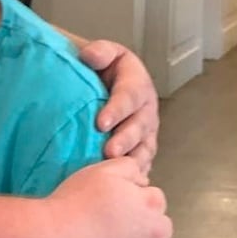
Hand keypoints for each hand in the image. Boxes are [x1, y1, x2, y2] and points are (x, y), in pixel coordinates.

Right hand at [45, 157, 171, 237]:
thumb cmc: (74, 204)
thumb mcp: (100, 171)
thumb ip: (128, 167)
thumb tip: (143, 180)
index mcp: (152, 202)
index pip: (154, 200)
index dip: (134, 202)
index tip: (113, 209)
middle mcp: (159, 232)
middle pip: (160, 227)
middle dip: (144, 227)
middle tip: (113, 231)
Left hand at [80, 40, 158, 171]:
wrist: (98, 81)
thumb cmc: (98, 68)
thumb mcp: (100, 53)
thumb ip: (98, 52)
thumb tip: (90, 56)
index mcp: (136, 82)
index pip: (129, 95)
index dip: (117, 109)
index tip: (100, 123)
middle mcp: (145, 107)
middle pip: (140, 125)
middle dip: (126, 140)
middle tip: (109, 152)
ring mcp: (145, 129)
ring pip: (145, 147)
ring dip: (133, 160)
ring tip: (119, 172)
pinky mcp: (141, 146)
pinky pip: (142, 161)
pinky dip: (136, 173)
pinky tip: (125, 185)